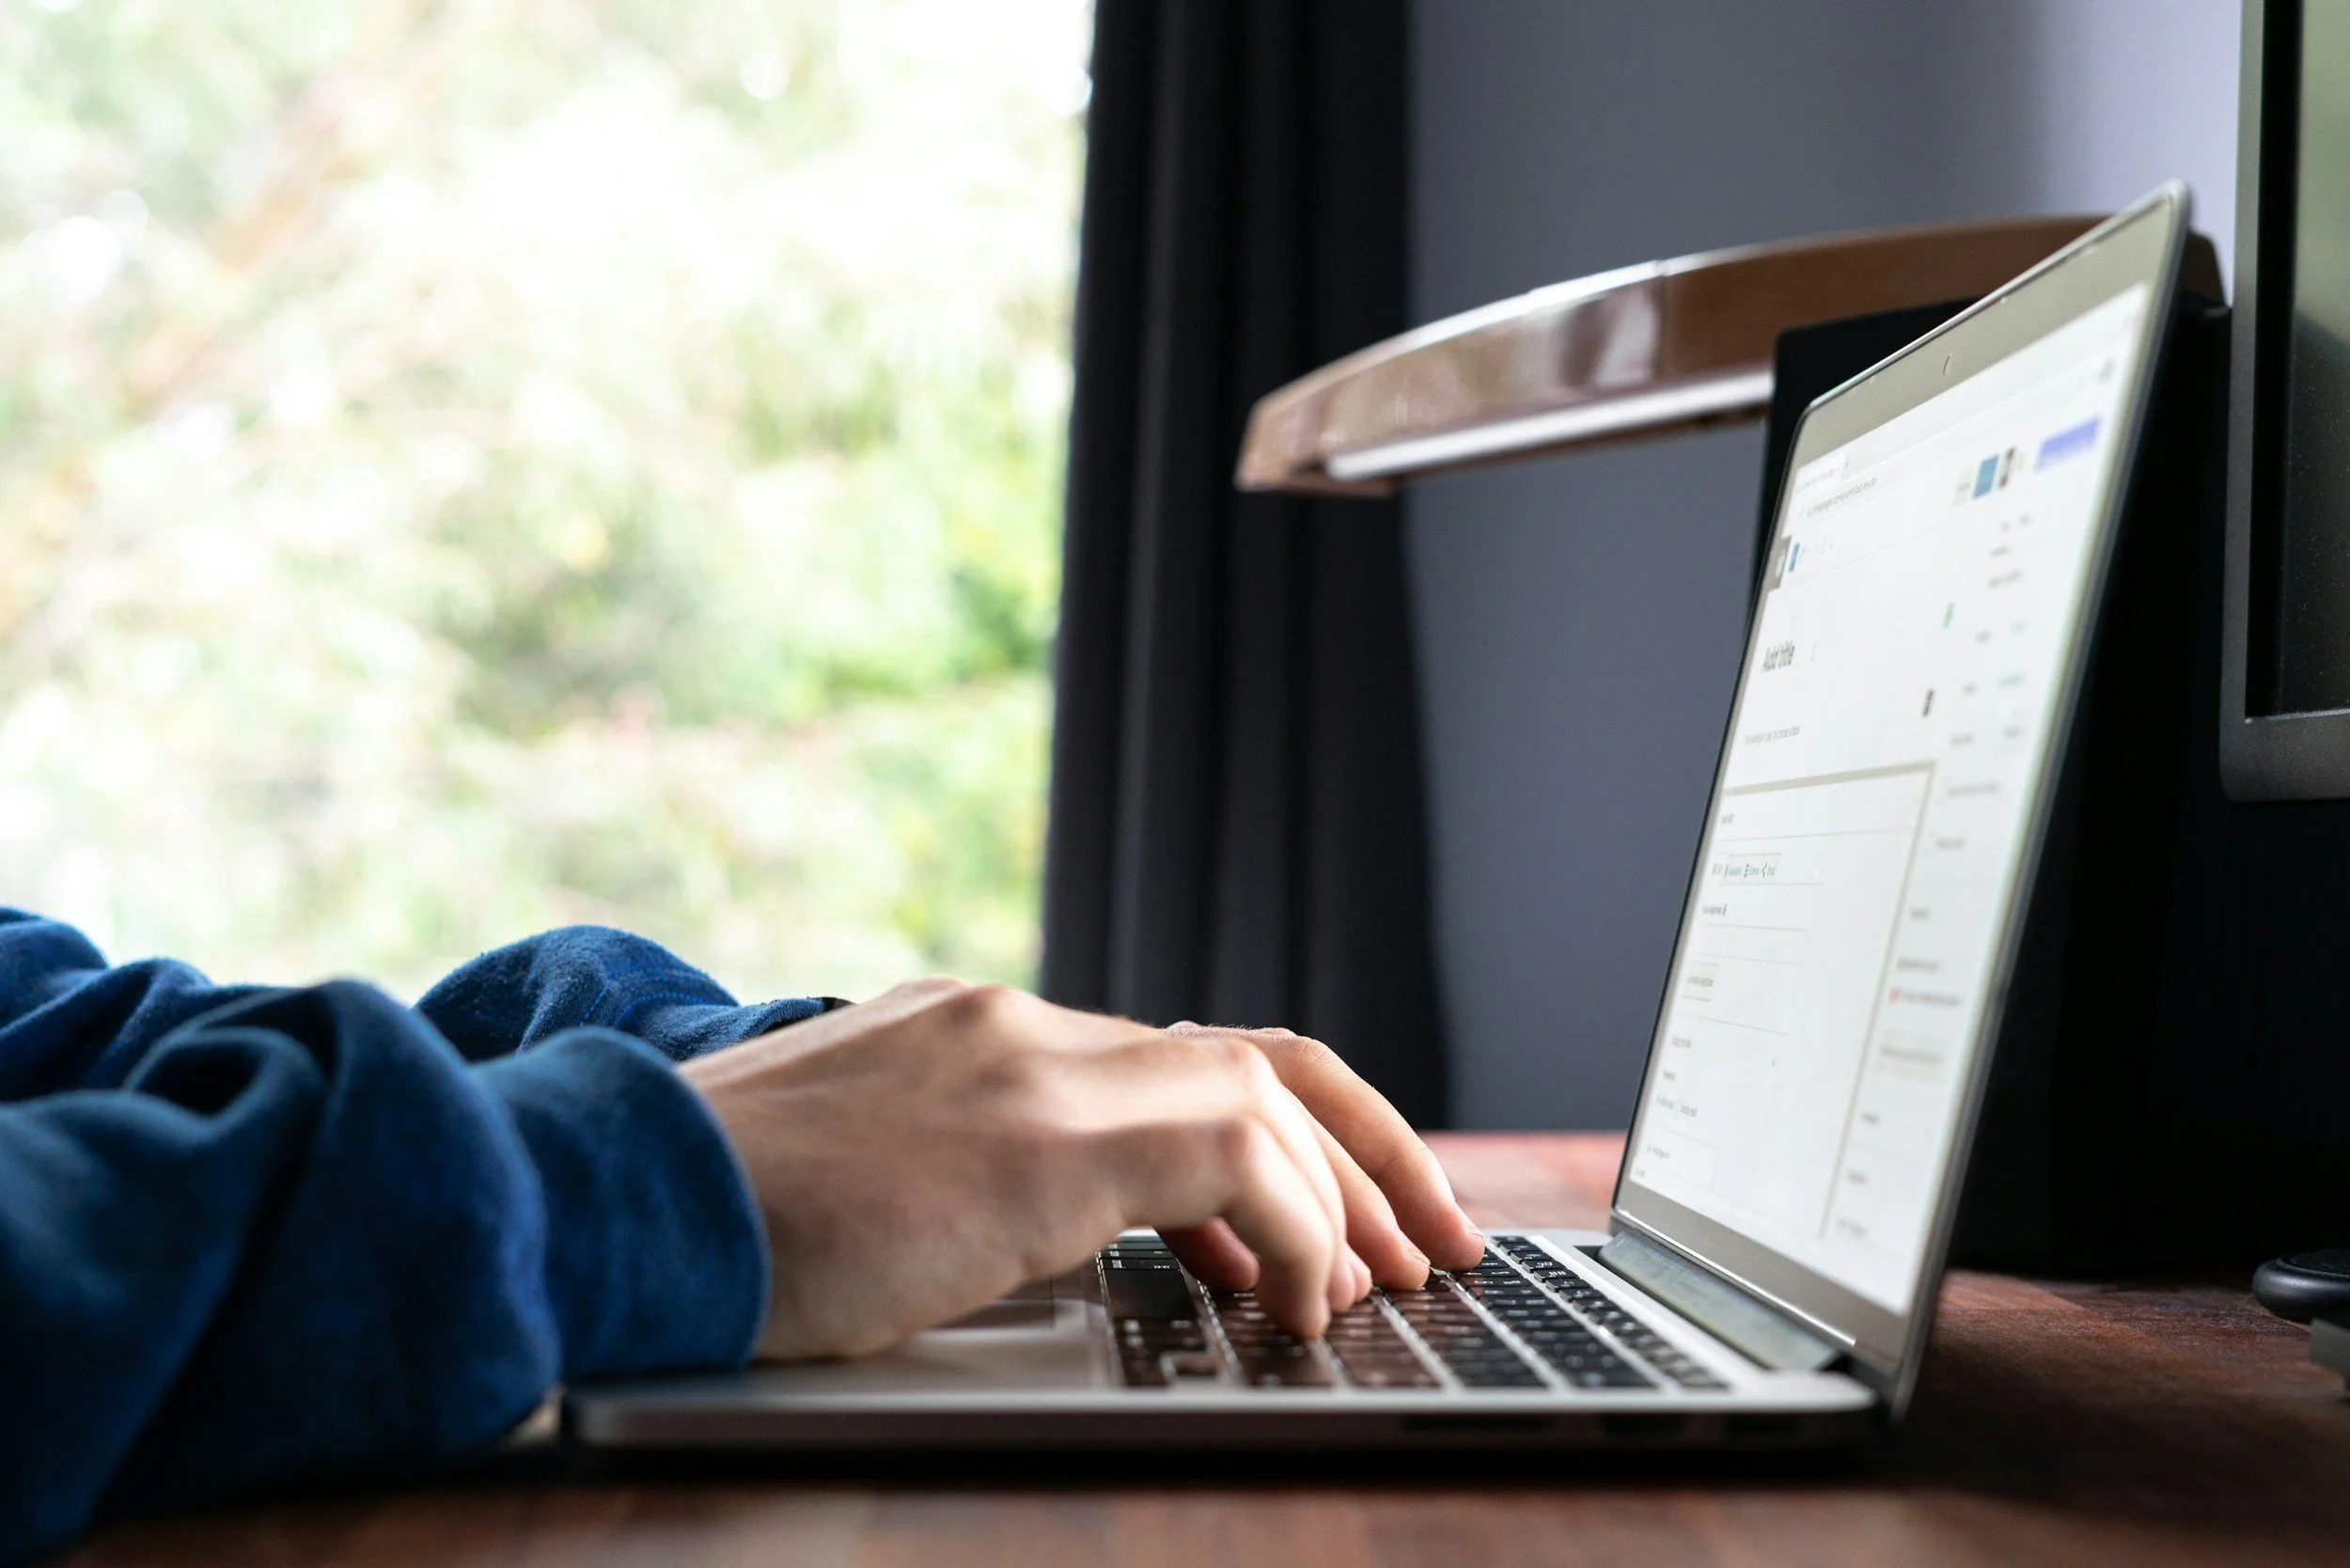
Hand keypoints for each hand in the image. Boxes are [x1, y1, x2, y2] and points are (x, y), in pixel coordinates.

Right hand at [679, 979, 1485, 1358]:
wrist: (601, 1199)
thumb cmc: (699, 1219)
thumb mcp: (850, 1175)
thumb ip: (953, 1176)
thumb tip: (1045, 1234)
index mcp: (974, 1031)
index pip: (1173, 1055)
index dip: (1279, 1135)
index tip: (1328, 1219)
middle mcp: (1018, 1023)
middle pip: (1254, 1052)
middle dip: (1366, 1148)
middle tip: (1431, 1239)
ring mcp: (1029, 1062)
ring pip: (1262, 1094)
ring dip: (1348, 1196)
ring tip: (1391, 1285)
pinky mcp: (1038, 1132)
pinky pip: (1235, 1150)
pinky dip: (1294, 1228)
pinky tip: (1298, 1307)